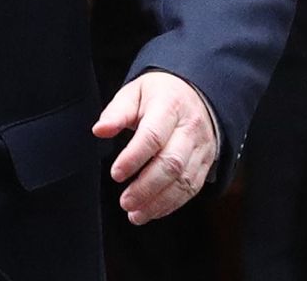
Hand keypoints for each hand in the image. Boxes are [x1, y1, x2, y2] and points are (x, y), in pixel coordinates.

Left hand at [93, 70, 218, 224]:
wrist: (198, 93)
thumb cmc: (161, 95)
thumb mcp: (136, 92)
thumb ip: (117, 112)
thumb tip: (100, 130)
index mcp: (170, 106)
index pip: (153, 135)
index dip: (134, 158)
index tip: (116, 174)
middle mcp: (190, 128)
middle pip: (171, 163)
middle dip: (146, 187)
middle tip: (125, 201)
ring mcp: (201, 147)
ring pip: (184, 180)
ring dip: (158, 201)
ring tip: (135, 214)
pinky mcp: (206, 162)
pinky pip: (192, 188)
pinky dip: (171, 204)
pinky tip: (153, 210)